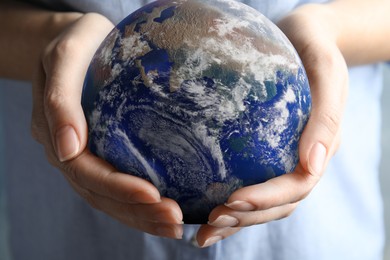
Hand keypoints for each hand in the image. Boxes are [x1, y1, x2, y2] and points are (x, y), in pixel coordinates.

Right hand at [31, 13, 182, 238]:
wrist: (77, 40)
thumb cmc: (75, 43)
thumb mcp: (64, 57)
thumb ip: (60, 101)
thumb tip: (67, 149)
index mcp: (54, 133)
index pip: (86, 173)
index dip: (118, 189)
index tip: (154, 196)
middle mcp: (67, 152)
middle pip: (99, 194)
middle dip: (137, 211)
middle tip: (175, 220)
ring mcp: (82, 155)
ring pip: (107, 197)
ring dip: (141, 216)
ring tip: (175, 225)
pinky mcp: (100, 151)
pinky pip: (116, 183)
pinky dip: (138, 202)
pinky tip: (162, 209)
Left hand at [196, 5, 348, 246]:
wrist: (304, 37)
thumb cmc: (314, 49)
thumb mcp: (326, 71)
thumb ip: (326, 118)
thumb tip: (313, 165)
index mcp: (320, 147)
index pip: (297, 185)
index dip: (267, 199)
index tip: (233, 200)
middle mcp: (302, 159)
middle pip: (278, 204)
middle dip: (246, 217)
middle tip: (210, 223)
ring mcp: (284, 159)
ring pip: (264, 202)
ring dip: (236, 220)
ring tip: (203, 230)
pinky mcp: (266, 152)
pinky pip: (250, 181)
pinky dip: (230, 202)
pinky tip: (203, 209)